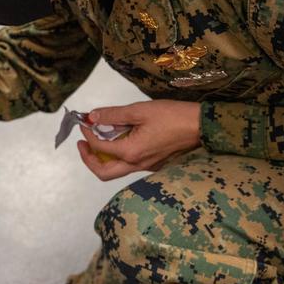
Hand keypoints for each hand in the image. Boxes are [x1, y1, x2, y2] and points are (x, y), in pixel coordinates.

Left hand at [76, 100, 200, 180]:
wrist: (201, 126)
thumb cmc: (172, 116)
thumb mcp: (140, 110)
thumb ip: (113, 115)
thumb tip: (92, 116)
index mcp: (131, 153)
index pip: (99, 148)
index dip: (87, 134)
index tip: (84, 121)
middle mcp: (137, 165)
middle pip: (103, 172)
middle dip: (88, 158)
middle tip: (83, 142)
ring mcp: (146, 167)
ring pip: (116, 171)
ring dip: (102, 158)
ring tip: (98, 140)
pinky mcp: (154, 165)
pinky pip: (129, 165)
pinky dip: (116, 156)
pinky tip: (118, 139)